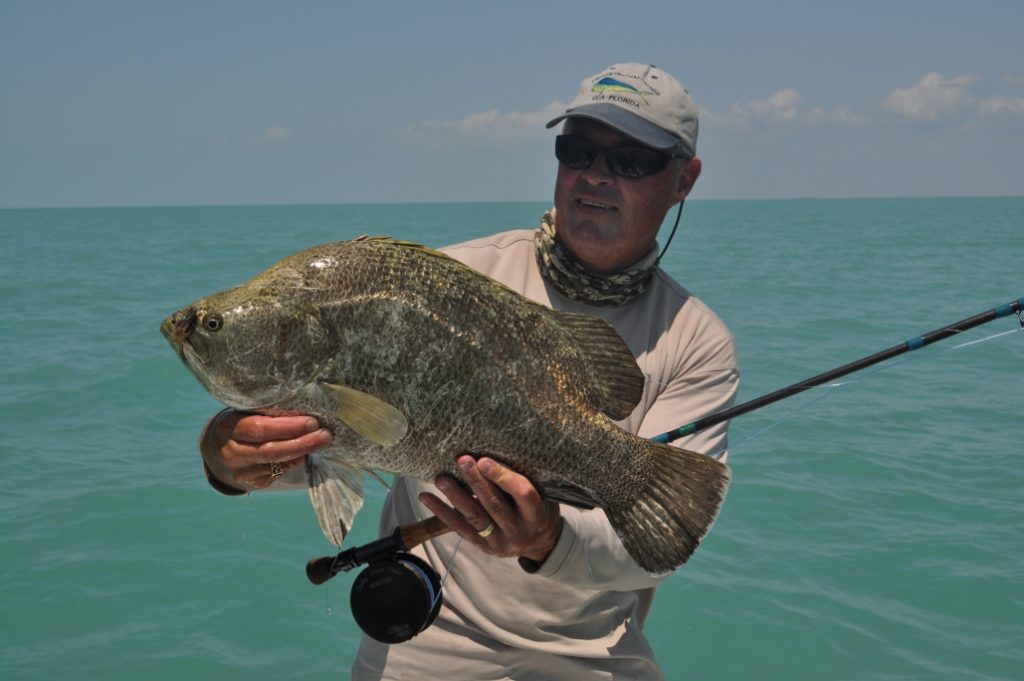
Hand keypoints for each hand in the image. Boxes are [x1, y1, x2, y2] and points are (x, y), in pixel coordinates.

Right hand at [199, 409, 332, 490]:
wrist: (216, 451)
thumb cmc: (239, 424)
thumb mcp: (242, 413)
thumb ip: (264, 411)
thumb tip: (303, 405)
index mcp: (228, 428)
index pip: (259, 429)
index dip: (287, 427)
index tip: (312, 421)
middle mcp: (231, 452)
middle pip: (271, 450)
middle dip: (302, 442)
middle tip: (325, 434)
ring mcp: (240, 471)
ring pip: (277, 464)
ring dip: (303, 452)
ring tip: (322, 440)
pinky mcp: (250, 483)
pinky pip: (277, 474)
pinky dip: (294, 462)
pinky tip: (305, 453)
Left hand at [419, 455, 562, 563]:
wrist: (541, 545)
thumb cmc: (540, 511)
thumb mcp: (543, 497)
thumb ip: (523, 482)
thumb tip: (493, 455)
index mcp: (537, 517)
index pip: (522, 494)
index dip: (503, 476)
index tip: (485, 460)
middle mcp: (519, 533)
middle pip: (494, 505)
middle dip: (476, 482)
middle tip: (462, 461)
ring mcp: (500, 544)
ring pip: (475, 518)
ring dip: (456, 496)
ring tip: (441, 479)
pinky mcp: (484, 548)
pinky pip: (460, 528)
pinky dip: (442, 512)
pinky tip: (427, 497)